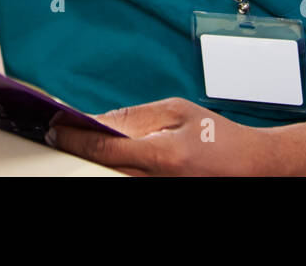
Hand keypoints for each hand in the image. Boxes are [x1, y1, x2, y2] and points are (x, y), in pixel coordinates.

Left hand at [45, 97, 265, 175]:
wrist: (251, 165)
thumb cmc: (219, 136)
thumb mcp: (177, 112)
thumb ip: (135, 117)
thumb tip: (99, 120)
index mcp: (161, 155)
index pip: (104, 147)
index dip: (74, 136)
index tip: (54, 127)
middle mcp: (156, 181)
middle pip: (101, 166)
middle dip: (78, 147)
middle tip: (58, 132)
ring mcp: (157, 191)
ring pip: (111, 176)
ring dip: (93, 158)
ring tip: (78, 140)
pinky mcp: (159, 192)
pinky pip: (126, 180)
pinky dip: (112, 167)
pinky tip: (106, 154)